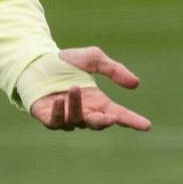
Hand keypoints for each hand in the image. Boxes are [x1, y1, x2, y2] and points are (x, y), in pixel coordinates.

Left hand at [29, 46, 151, 131]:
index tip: (146, 125)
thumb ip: (113, 69)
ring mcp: (65, 116)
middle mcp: (84, 112)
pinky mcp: (46, 116)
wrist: (36, 59)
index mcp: (98, 102)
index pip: (118, 115)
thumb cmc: (66, 62)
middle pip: (98, 123)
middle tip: (110, 116)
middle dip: (104, 121)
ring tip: (74, 88)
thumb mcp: (93, 58)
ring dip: (76, 107)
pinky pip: (54, 121)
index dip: (132, 120)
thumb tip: (135, 84)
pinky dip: (58, 113)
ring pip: (75, 120)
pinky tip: (59, 101)